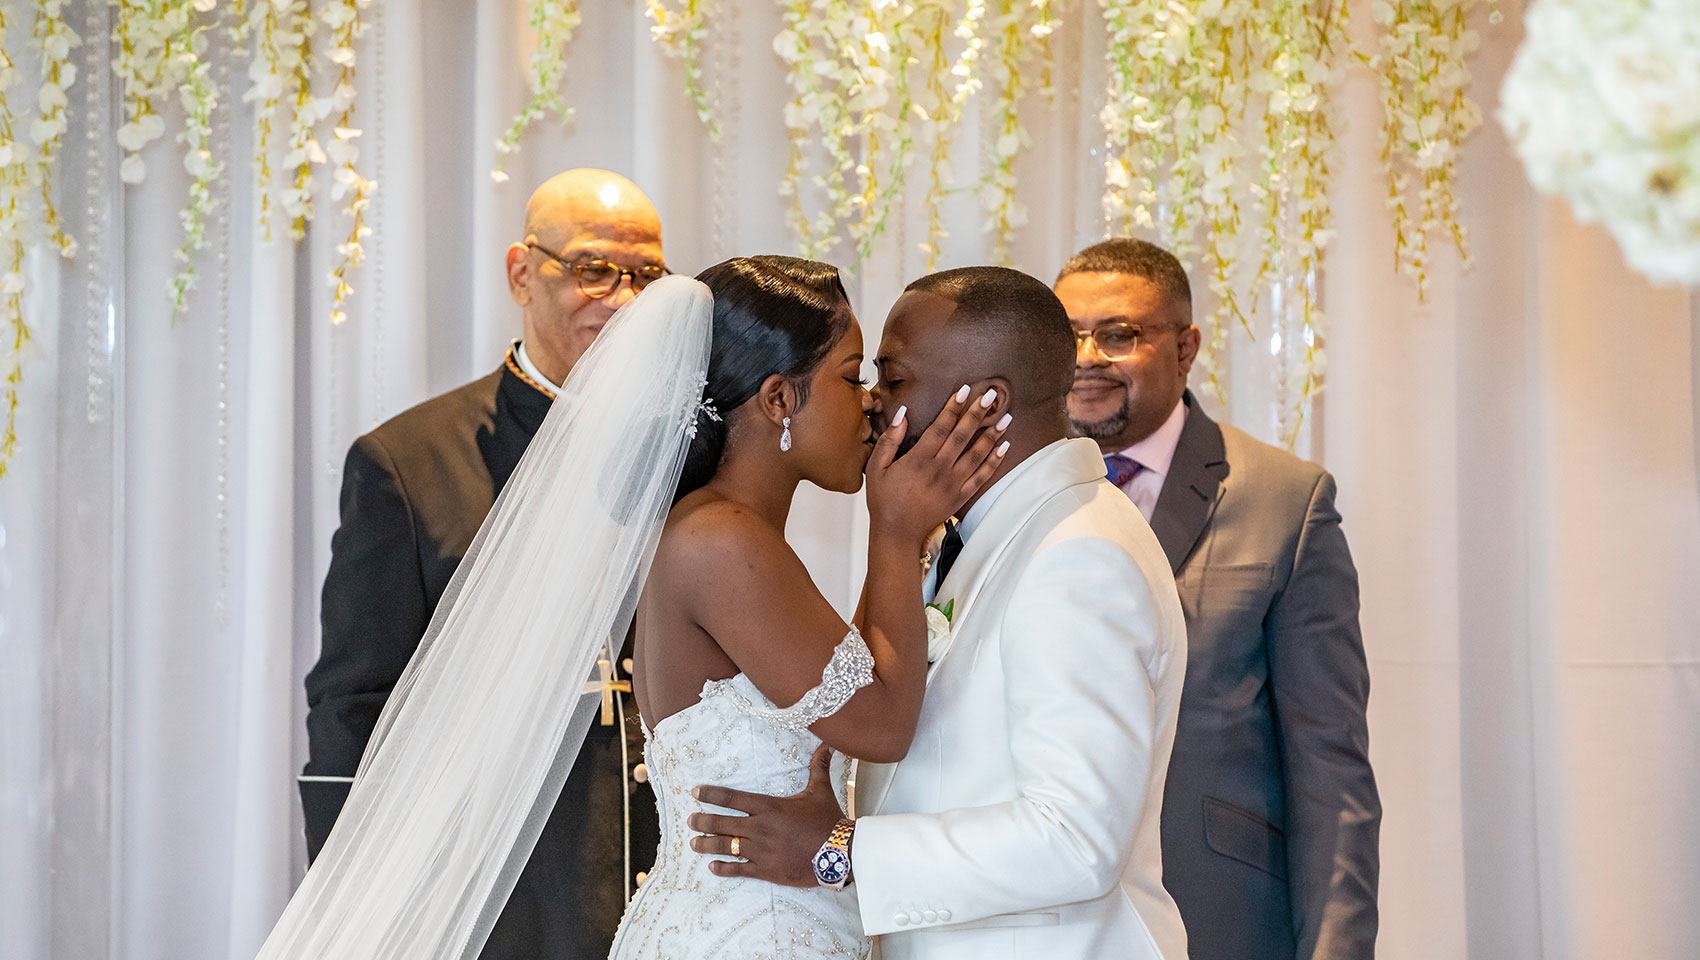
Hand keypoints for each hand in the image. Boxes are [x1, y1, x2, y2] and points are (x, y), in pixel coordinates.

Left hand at [689, 745, 844, 887]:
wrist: (840, 852)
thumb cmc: (828, 819)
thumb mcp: (820, 790)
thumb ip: (818, 766)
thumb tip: (827, 743)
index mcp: (768, 806)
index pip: (732, 798)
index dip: (711, 794)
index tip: (695, 792)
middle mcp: (759, 827)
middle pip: (722, 823)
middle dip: (702, 821)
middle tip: (689, 820)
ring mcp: (760, 850)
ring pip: (725, 846)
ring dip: (706, 844)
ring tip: (693, 844)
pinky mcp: (766, 869)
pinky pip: (738, 869)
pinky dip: (723, 868)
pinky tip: (713, 867)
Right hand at [864, 385, 1009, 545]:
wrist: (897, 533)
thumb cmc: (884, 499)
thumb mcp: (876, 467)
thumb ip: (889, 439)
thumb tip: (903, 414)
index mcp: (919, 459)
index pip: (941, 426)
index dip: (954, 407)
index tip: (965, 390)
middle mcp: (939, 469)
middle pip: (963, 435)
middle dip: (977, 413)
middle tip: (991, 394)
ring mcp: (953, 483)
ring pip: (977, 454)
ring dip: (992, 434)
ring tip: (1006, 417)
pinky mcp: (960, 496)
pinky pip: (982, 476)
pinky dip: (995, 461)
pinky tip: (1004, 447)